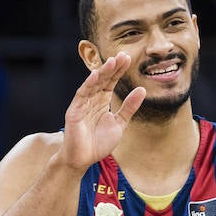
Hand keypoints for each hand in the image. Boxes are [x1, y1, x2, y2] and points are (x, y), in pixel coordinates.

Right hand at [58, 52, 145, 170]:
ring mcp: (82, 104)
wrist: (84, 159)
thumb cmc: (99, 143)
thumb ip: (129, 107)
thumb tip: (142, 90)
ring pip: (93, 84)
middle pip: (103, 80)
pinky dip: (88, 85)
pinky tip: (96, 76)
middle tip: (123, 55)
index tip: (128, 58)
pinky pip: (81, 95)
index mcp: (102, 101)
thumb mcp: (120, 124)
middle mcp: (92, 100)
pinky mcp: (74, 111)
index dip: (119, 71)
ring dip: (102, 73)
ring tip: (112, 61)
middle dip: (113, 68)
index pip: (111, 82)